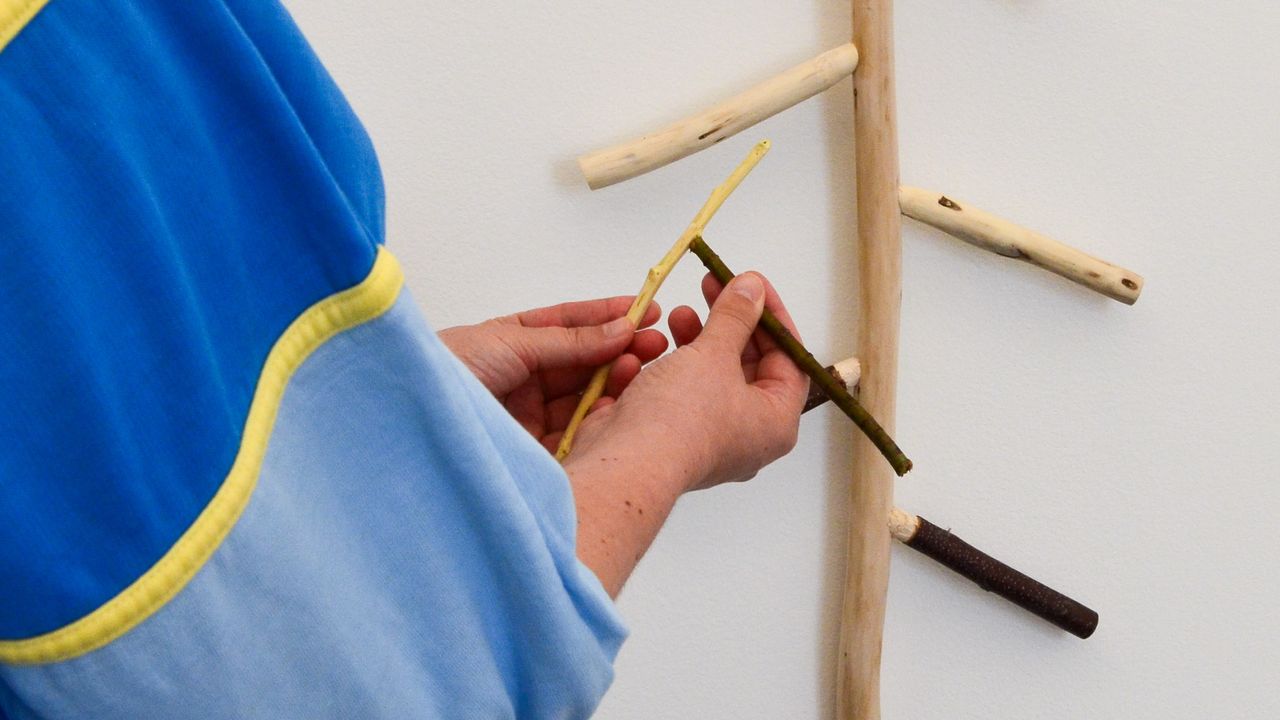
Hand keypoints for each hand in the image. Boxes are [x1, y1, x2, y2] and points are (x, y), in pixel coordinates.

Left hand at [439, 297, 668, 449]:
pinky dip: (600, 422)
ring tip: (641, 369)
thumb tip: (618, 327)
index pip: (569, 326)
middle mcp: (521, 379)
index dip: (607, 318)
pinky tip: (620, 407)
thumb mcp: (510, 343)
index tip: (646, 310)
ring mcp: (527, 416)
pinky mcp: (532, 452)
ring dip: (614, 384)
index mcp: (511, 343)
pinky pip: (575, 436)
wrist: (408, 422)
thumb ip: (568, 341)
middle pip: (582, 364)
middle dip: (619, 351)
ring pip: (583, 399)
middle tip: (656, 344)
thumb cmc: (446, 371)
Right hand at [566, 271, 807, 492]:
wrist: (626, 463)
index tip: (752, 286)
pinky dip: (675, 365)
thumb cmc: (682, 417)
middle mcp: (749, 436)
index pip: (788, 359)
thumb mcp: (715, 354)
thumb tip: (752, 287)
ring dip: (698, 339)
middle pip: (749, 366)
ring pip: (713, 377)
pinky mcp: (675, 438)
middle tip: (712, 287)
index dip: (771, 316)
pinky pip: (684, 393)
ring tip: (678, 314)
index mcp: (775, 422)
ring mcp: (711, 439)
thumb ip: (735, 316)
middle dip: (728, 323)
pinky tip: (658, 342)